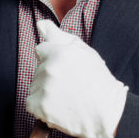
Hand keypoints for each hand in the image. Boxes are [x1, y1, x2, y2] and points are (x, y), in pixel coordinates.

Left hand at [25, 20, 127, 137]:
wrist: (108, 114)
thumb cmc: (99, 82)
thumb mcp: (84, 53)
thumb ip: (59, 37)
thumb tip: (40, 24)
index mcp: (61, 52)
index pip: (41, 50)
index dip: (54, 59)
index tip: (67, 70)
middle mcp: (50, 68)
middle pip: (38, 69)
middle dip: (50, 76)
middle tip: (71, 85)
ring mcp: (44, 88)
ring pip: (34, 86)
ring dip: (45, 91)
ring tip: (66, 98)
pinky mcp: (40, 107)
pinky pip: (30, 102)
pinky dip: (41, 107)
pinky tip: (58, 107)